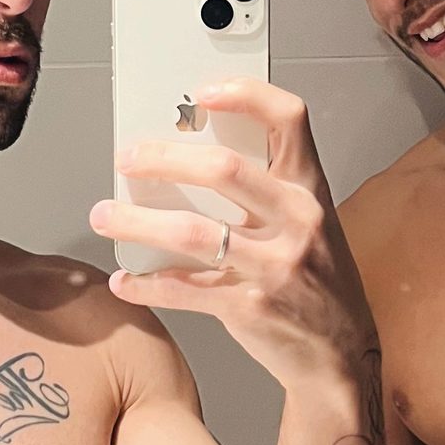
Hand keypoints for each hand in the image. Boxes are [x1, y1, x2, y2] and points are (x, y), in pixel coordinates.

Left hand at [90, 77, 376, 387]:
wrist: (340, 352)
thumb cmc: (316, 281)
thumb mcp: (305, 224)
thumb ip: (260, 192)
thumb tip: (182, 159)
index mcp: (309, 189)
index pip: (289, 119)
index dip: (247, 95)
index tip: (203, 92)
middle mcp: (298, 220)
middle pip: (224, 169)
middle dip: (163, 159)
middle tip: (127, 160)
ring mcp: (276, 266)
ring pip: (192, 231)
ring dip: (137, 222)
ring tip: (104, 216)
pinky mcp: (251, 308)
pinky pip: (185, 289)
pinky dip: (146, 285)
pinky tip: (126, 280)